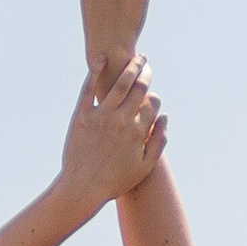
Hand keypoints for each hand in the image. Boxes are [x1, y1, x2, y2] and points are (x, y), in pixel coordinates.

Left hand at [57, 56, 167, 207]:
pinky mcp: (81, 115)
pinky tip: (101, 59)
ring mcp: (101, 116)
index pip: (153, 104)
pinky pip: (89, 88)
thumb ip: (158, 142)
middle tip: (146, 65)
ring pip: (119, 84)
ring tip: (135, 58)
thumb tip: (165, 118)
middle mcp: (122, 121)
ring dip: (130, 68)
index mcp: (138, 133)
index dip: (155, 98)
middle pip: (139, 89)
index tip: (152, 97)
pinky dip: (95, 72)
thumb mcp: (144, 167)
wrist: (82, 187)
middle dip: (146, 73)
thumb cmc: (114, 181)